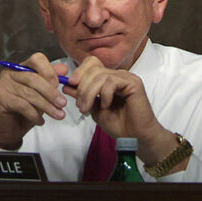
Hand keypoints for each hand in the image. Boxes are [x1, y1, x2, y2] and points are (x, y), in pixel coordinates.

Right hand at [0, 53, 68, 149]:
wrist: (9, 128)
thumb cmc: (26, 109)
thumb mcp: (43, 94)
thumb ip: (52, 80)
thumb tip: (64, 69)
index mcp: (22, 67)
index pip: (37, 60)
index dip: (50, 72)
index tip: (59, 85)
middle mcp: (10, 73)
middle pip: (34, 78)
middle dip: (51, 92)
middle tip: (63, 104)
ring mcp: (4, 85)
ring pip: (30, 93)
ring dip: (47, 106)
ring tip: (58, 114)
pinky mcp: (1, 99)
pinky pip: (23, 105)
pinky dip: (35, 115)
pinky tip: (41, 121)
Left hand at [64, 56, 184, 170]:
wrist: (134, 137)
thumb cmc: (118, 125)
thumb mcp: (94, 109)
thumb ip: (83, 96)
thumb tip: (66, 86)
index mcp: (109, 79)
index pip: (92, 64)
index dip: (80, 72)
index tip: (70, 85)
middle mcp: (118, 75)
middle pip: (93, 68)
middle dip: (82, 87)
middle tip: (80, 106)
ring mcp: (126, 78)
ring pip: (100, 76)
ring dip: (90, 94)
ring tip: (88, 109)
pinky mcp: (134, 83)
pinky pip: (112, 82)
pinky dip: (105, 94)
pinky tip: (106, 105)